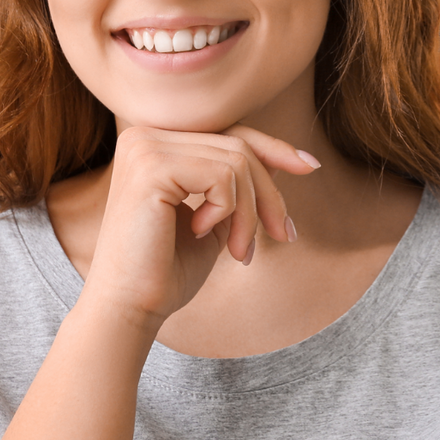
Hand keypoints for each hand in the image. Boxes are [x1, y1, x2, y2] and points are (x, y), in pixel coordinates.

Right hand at [79, 124, 313, 326]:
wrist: (129, 306)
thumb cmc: (166, 270)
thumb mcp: (214, 218)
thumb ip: (237, 185)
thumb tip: (290, 158)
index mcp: (153, 143)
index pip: (227, 133)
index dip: (273, 149)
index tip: (310, 168)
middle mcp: (143, 136)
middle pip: (238, 145)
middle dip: (269, 195)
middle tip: (282, 237)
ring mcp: (144, 147)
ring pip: (237, 161)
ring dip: (251, 213)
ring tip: (239, 250)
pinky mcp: (150, 166)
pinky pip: (222, 176)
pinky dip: (229, 211)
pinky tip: (203, 233)